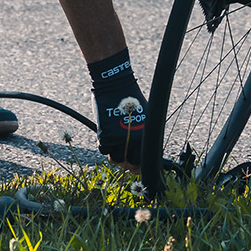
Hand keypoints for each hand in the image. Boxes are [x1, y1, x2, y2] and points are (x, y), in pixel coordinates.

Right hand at [89, 50, 150, 168]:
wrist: (116, 83)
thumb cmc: (131, 98)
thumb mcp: (146, 115)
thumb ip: (145, 133)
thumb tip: (146, 148)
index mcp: (146, 135)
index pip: (145, 161)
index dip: (140, 166)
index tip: (137, 167)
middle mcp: (135, 140)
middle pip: (130, 164)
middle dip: (127, 162)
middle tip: (124, 156)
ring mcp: (119, 139)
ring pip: (116, 159)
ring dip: (115, 154)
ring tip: (114, 145)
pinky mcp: (106, 135)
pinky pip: (104, 150)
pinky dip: (104, 145)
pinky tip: (106, 137)